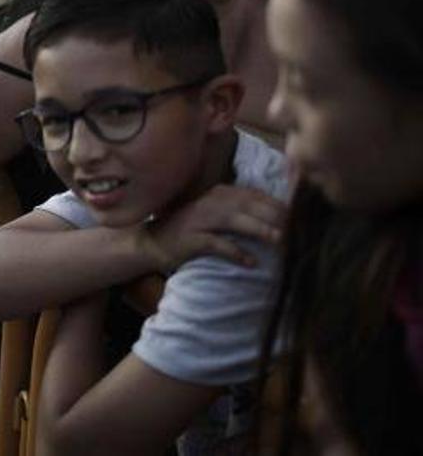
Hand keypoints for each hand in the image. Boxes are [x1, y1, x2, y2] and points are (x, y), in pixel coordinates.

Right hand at [138, 183, 285, 272]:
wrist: (152, 242)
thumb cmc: (192, 229)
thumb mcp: (218, 214)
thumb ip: (244, 211)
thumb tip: (282, 218)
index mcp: (220, 193)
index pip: (256, 196)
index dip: (279, 206)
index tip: (302, 218)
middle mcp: (210, 201)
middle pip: (249, 206)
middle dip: (275, 217)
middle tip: (299, 231)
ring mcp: (199, 219)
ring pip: (235, 221)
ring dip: (260, 230)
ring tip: (281, 242)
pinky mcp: (191, 238)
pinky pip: (217, 244)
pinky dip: (236, 252)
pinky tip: (251, 262)